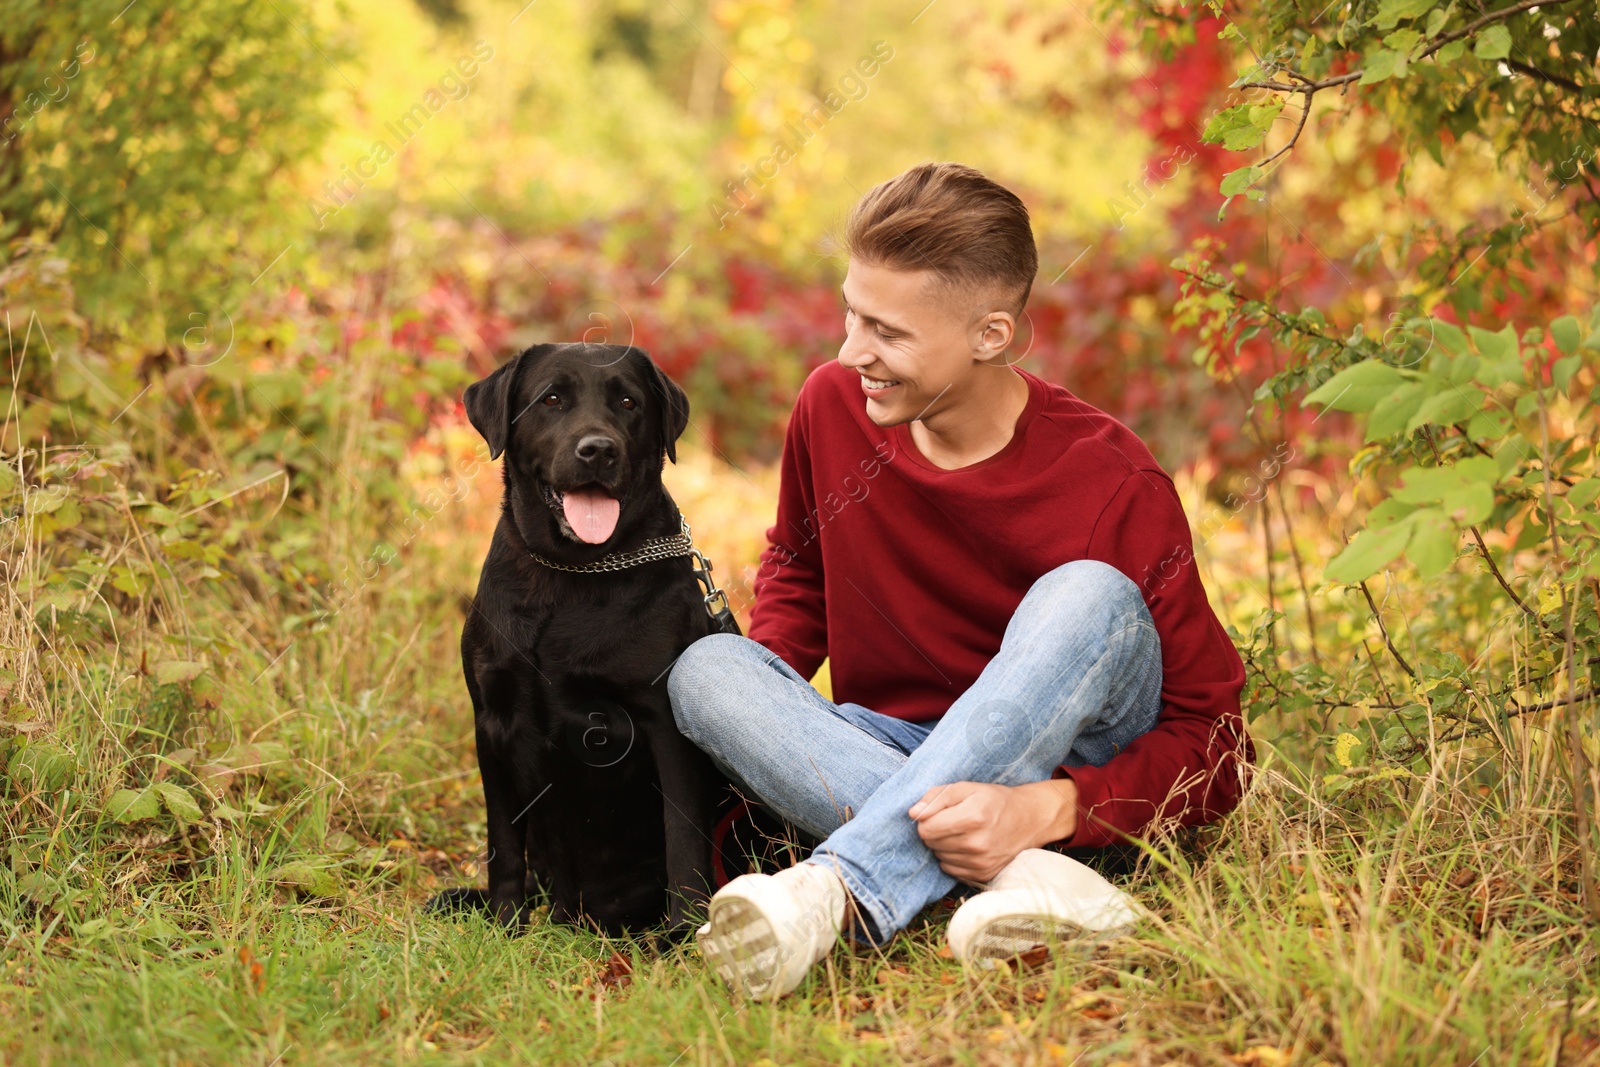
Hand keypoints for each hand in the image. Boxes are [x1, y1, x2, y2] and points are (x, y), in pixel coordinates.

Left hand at [908, 778, 1078, 884]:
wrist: (1029, 819)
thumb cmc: (994, 800)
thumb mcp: (966, 787)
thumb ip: (936, 797)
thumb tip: (913, 813)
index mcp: (972, 817)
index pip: (926, 828)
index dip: (927, 819)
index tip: (939, 813)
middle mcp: (977, 844)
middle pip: (931, 843)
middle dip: (935, 831)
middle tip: (952, 821)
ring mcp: (981, 863)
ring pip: (939, 857)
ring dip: (943, 845)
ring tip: (962, 833)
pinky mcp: (983, 875)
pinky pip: (950, 869)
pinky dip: (953, 858)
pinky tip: (967, 846)